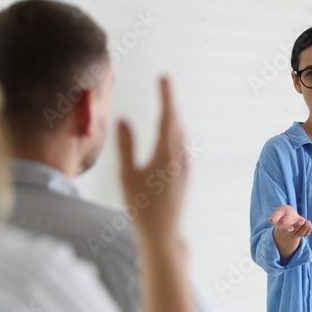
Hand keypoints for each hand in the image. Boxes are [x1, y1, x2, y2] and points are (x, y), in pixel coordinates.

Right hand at [117, 76, 188, 242]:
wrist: (164, 233)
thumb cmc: (142, 208)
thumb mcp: (127, 176)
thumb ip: (126, 146)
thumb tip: (124, 120)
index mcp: (165, 155)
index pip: (167, 118)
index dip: (166, 96)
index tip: (164, 78)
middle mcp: (180, 158)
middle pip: (177, 122)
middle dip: (170, 101)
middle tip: (165, 82)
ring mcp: (186, 166)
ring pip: (182, 134)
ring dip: (175, 116)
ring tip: (168, 100)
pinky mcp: (187, 174)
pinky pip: (184, 145)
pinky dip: (177, 131)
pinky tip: (172, 130)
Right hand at [270, 205, 311, 238]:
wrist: (291, 214)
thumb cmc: (284, 212)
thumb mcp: (280, 211)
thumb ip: (276, 215)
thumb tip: (270, 221)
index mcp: (281, 227)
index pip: (283, 230)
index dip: (287, 229)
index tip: (291, 228)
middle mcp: (288, 232)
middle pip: (293, 231)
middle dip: (298, 226)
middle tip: (302, 221)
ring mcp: (295, 233)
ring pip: (300, 233)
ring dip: (305, 228)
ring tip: (308, 222)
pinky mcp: (301, 232)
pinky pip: (305, 234)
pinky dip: (309, 231)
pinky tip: (310, 225)